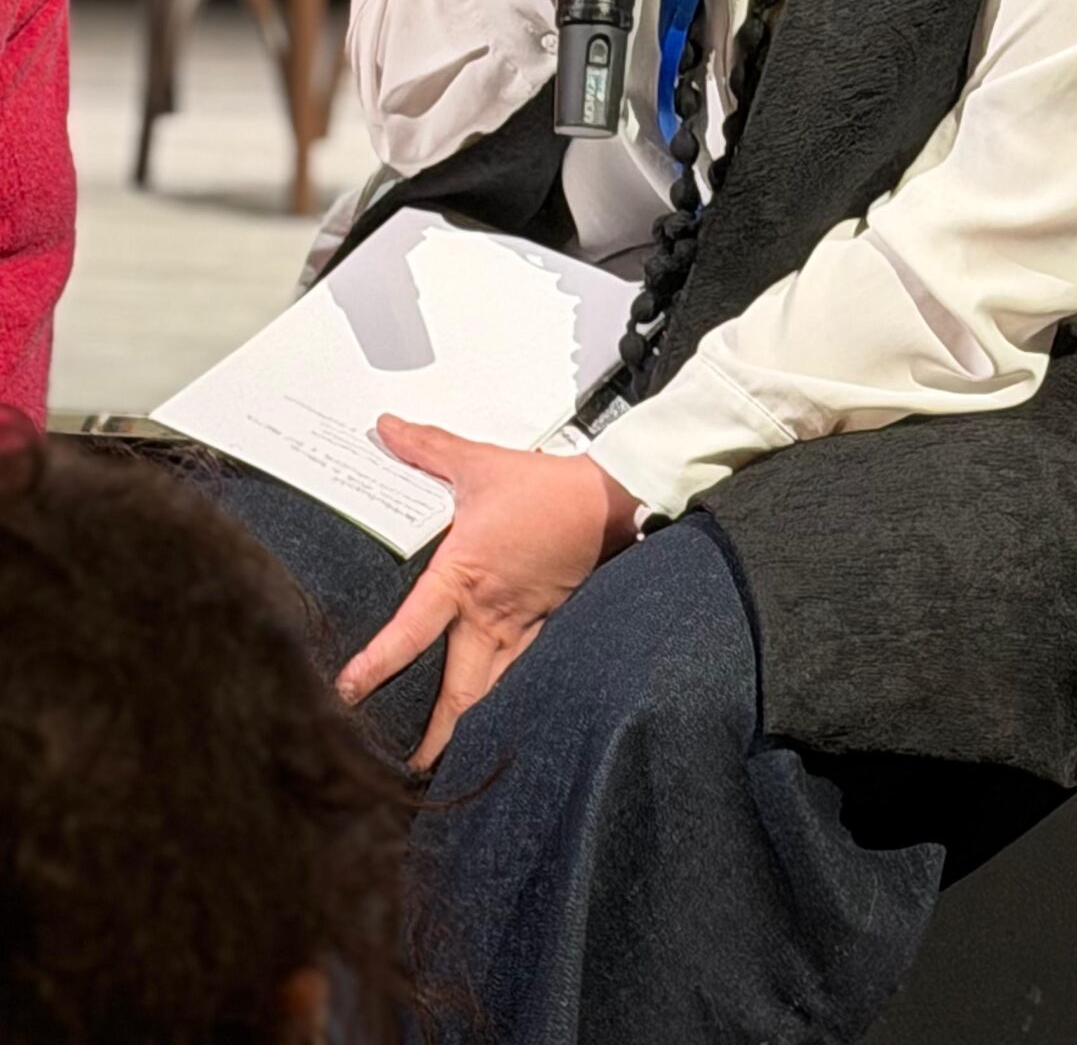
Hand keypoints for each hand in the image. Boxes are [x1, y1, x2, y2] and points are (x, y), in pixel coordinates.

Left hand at [336, 416, 642, 770]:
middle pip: (458, 691)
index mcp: (464, 579)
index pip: (410, 633)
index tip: (347, 694)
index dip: (375, 667)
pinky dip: (509, 696)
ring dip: (472, 726)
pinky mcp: (550, 624)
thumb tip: (386, 428)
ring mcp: (523, 626)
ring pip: (492, 690)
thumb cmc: (545, 488)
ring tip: (451, 758)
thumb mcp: (478, 464)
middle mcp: (490, 614)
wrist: (610, 499)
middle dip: (436, 736)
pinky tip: (503, 715)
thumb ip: (427, 448)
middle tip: (410, 768)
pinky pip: (524, 671)